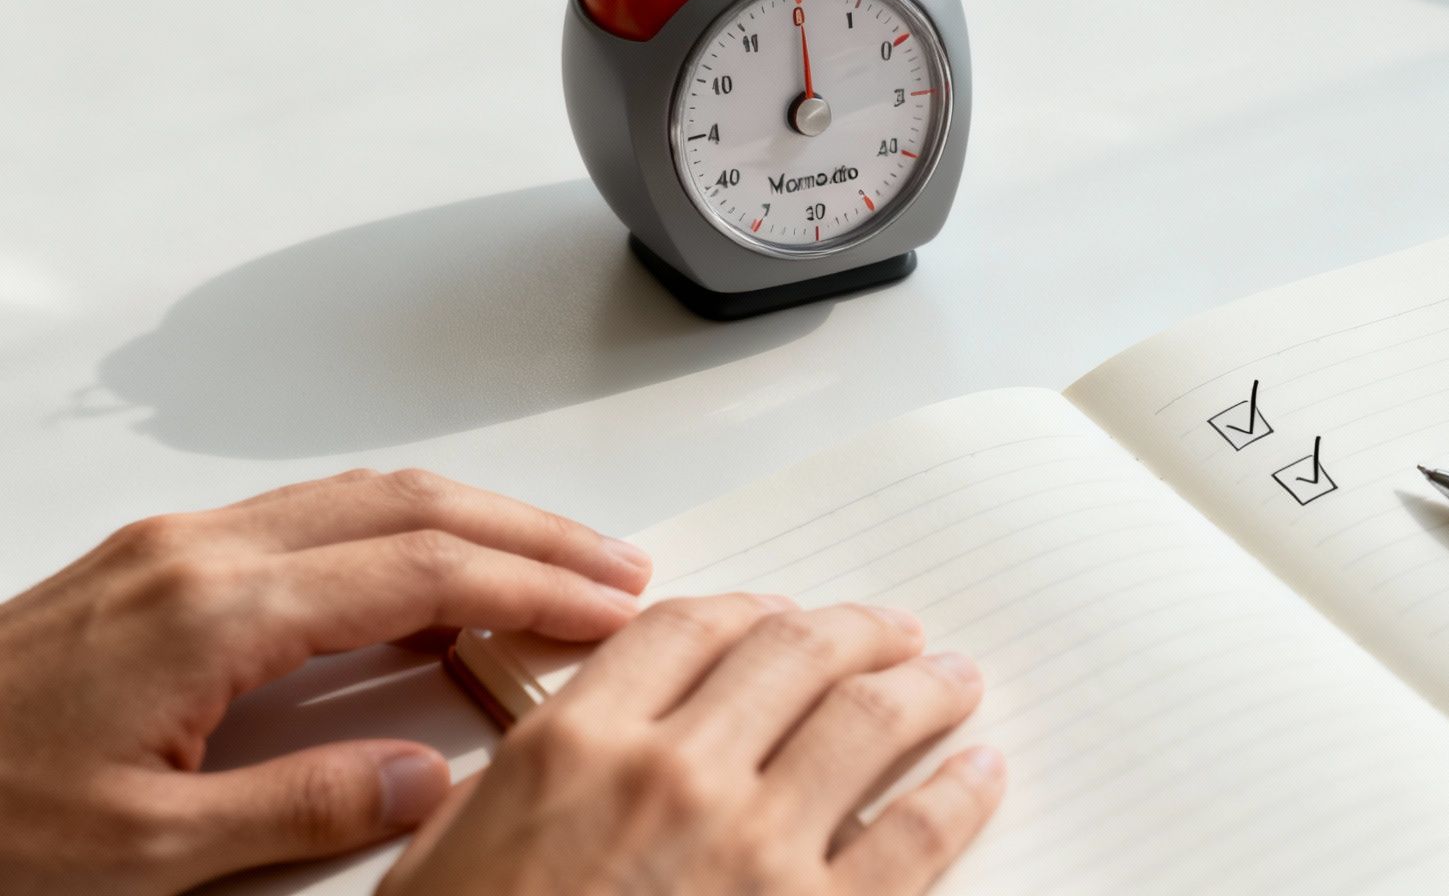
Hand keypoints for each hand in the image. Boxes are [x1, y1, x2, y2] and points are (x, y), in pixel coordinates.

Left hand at [0, 469, 650, 894]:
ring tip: (549, 561)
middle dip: (528, 528)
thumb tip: (426, 778)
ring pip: (363, 496)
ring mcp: (175, 544)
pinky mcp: (155, 559)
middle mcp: (199, 551)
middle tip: (613, 567)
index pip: (421, 570)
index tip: (610, 606)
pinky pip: (313, 515)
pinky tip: (427, 572)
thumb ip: (302, 806)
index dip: (533, 582)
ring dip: (472, 519)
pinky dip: (401, 529)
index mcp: (212, 610)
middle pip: (409, 503)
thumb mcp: (143, 853)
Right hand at [378, 596, 1003, 895]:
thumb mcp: (444, 865)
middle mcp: (671, 776)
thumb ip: (512, 790)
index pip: (686, 631)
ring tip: (952, 682)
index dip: (747, 611)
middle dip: (855, 631)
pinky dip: (957, 796)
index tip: (779, 613)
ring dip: (923, 689)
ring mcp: (752, 848)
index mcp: (574, 749)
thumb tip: (568, 750)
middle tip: (892, 634)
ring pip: (866, 721)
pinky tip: (978, 776)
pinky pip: (913, 839)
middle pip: (792, 653)